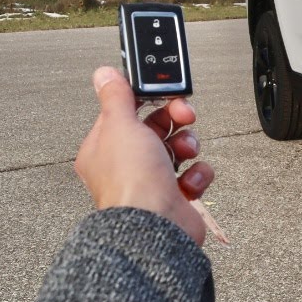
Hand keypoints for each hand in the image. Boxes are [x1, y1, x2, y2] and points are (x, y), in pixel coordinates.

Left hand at [74, 67, 214, 244]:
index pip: (129, 112)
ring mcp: (151, 181)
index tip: (167, 93)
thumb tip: (104, 75)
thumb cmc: (132, 182)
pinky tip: (189, 181)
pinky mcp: (174, 196)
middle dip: (176, 121)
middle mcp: (126, 164)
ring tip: (186, 154)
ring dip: (188, 146)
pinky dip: (197, 175)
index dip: (150, 100)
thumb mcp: (121, 126)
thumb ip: (116, 97)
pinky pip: (193, 174)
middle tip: (185, 116)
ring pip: (178, 149)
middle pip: (157, 128)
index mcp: (105, 147)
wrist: (155, 226)